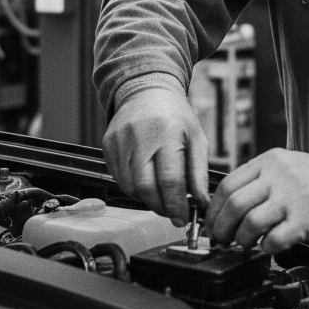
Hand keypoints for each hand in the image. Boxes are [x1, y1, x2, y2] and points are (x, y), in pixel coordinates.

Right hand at [101, 85, 208, 224]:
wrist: (146, 91)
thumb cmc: (176, 116)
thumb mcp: (197, 138)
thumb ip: (199, 173)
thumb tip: (201, 204)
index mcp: (166, 132)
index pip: (169, 179)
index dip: (176, 204)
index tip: (183, 218)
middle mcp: (139, 136)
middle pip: (145, 187)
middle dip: (160, 207)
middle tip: (173, 213)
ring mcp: (119, 141)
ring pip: (129, 187)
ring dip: (147, 199)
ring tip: (162, 198)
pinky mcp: (107, 146)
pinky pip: (119, 178)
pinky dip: (134, 188)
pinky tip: (147, 183)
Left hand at [204, 149, 308, 253]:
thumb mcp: (287, 167)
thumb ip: (260, 181)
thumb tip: (227, 209)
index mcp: (269, 161)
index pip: (227, 185)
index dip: (214, 210)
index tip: (212, 224)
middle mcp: (279, 175)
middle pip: (234, 204)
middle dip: (222, 229)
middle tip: (222, 240)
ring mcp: (293, 196)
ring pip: (250, 222)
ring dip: (243, 240)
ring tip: (248, 243)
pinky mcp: (307, 218)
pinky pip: (275, 239)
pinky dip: (267, 247)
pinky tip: (270, 246)